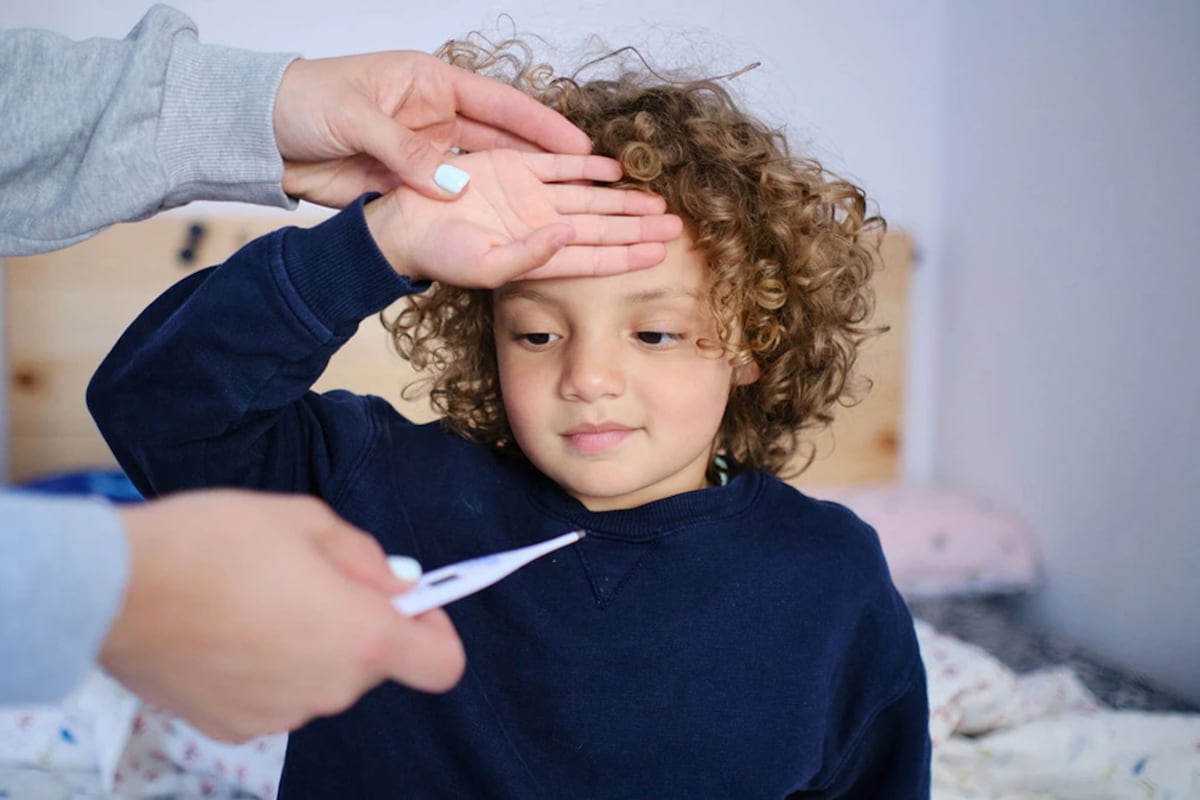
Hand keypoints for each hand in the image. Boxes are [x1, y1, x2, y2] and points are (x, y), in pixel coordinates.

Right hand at [103, 490, 463, 741]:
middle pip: (372, 663)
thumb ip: (364, 555)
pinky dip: (265, 670)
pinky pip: (274, 696)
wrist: (111, 590)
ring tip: (254, 601)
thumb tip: (397, 584)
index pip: (441, 663)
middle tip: (308, 579)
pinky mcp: (232, 728)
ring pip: (321, 678)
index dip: (434, 629)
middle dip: (356, 623)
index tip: (408, 602)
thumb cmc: (213, 542)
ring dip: (308, 646)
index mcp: (359, 636)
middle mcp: (329, 689)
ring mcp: (280, 716)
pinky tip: (224, 633)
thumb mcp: (304, 519)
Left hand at [274, 51, 592, 206]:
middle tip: (586, 182)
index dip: (541, 125)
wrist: (261, 134)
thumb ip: (404, 151)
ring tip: (558, 207)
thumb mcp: (355, 118)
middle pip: (502, 141)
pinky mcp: (409, 183)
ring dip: (515, 190)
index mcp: (430, 83)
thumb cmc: (303, 101)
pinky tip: (507, 225)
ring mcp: (425, 152)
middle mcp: (435, 117)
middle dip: (543, 161)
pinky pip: (451, 198)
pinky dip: (475, 211)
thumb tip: (451, 187)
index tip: (578, 145)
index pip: (499, 104)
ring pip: (482, 172)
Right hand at [363, 150, 684, 285]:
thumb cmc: (439, 256)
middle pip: (602, 227)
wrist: (404, 225)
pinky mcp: (515, 169)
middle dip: (638, 227)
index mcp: (539, 255)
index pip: (595, 257)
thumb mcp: (485, 266)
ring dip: (622, 199)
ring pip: (589, 197)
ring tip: (656, 201)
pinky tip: (615, 169)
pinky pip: (559, 165)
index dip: (628, 255)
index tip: (661, 253)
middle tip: (675, 226)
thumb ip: (529, 256)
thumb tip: (568, 236)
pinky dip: (587, 165)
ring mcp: (531, 198)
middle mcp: (542, 227)